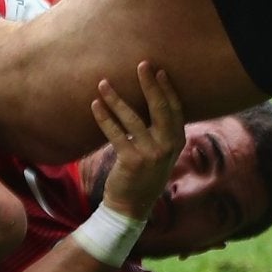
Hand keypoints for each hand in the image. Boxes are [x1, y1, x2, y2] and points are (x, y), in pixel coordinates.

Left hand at [88, 62, 184, 221]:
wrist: (130, 207)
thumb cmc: (143, 174)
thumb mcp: (159, 152)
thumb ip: (159, 130)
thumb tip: (149, 99)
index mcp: (176, 141)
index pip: (175, 109)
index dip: (167, 88)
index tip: (158, 70)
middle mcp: (167, 147)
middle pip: (159, 108)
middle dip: (150, 84)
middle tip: (141, 64)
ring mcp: (151, 155)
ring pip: (132, 118)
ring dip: (116, 98)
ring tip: (104, 83)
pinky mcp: (132, 161)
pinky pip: (115, 134)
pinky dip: (104, 118)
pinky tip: (95, 105)